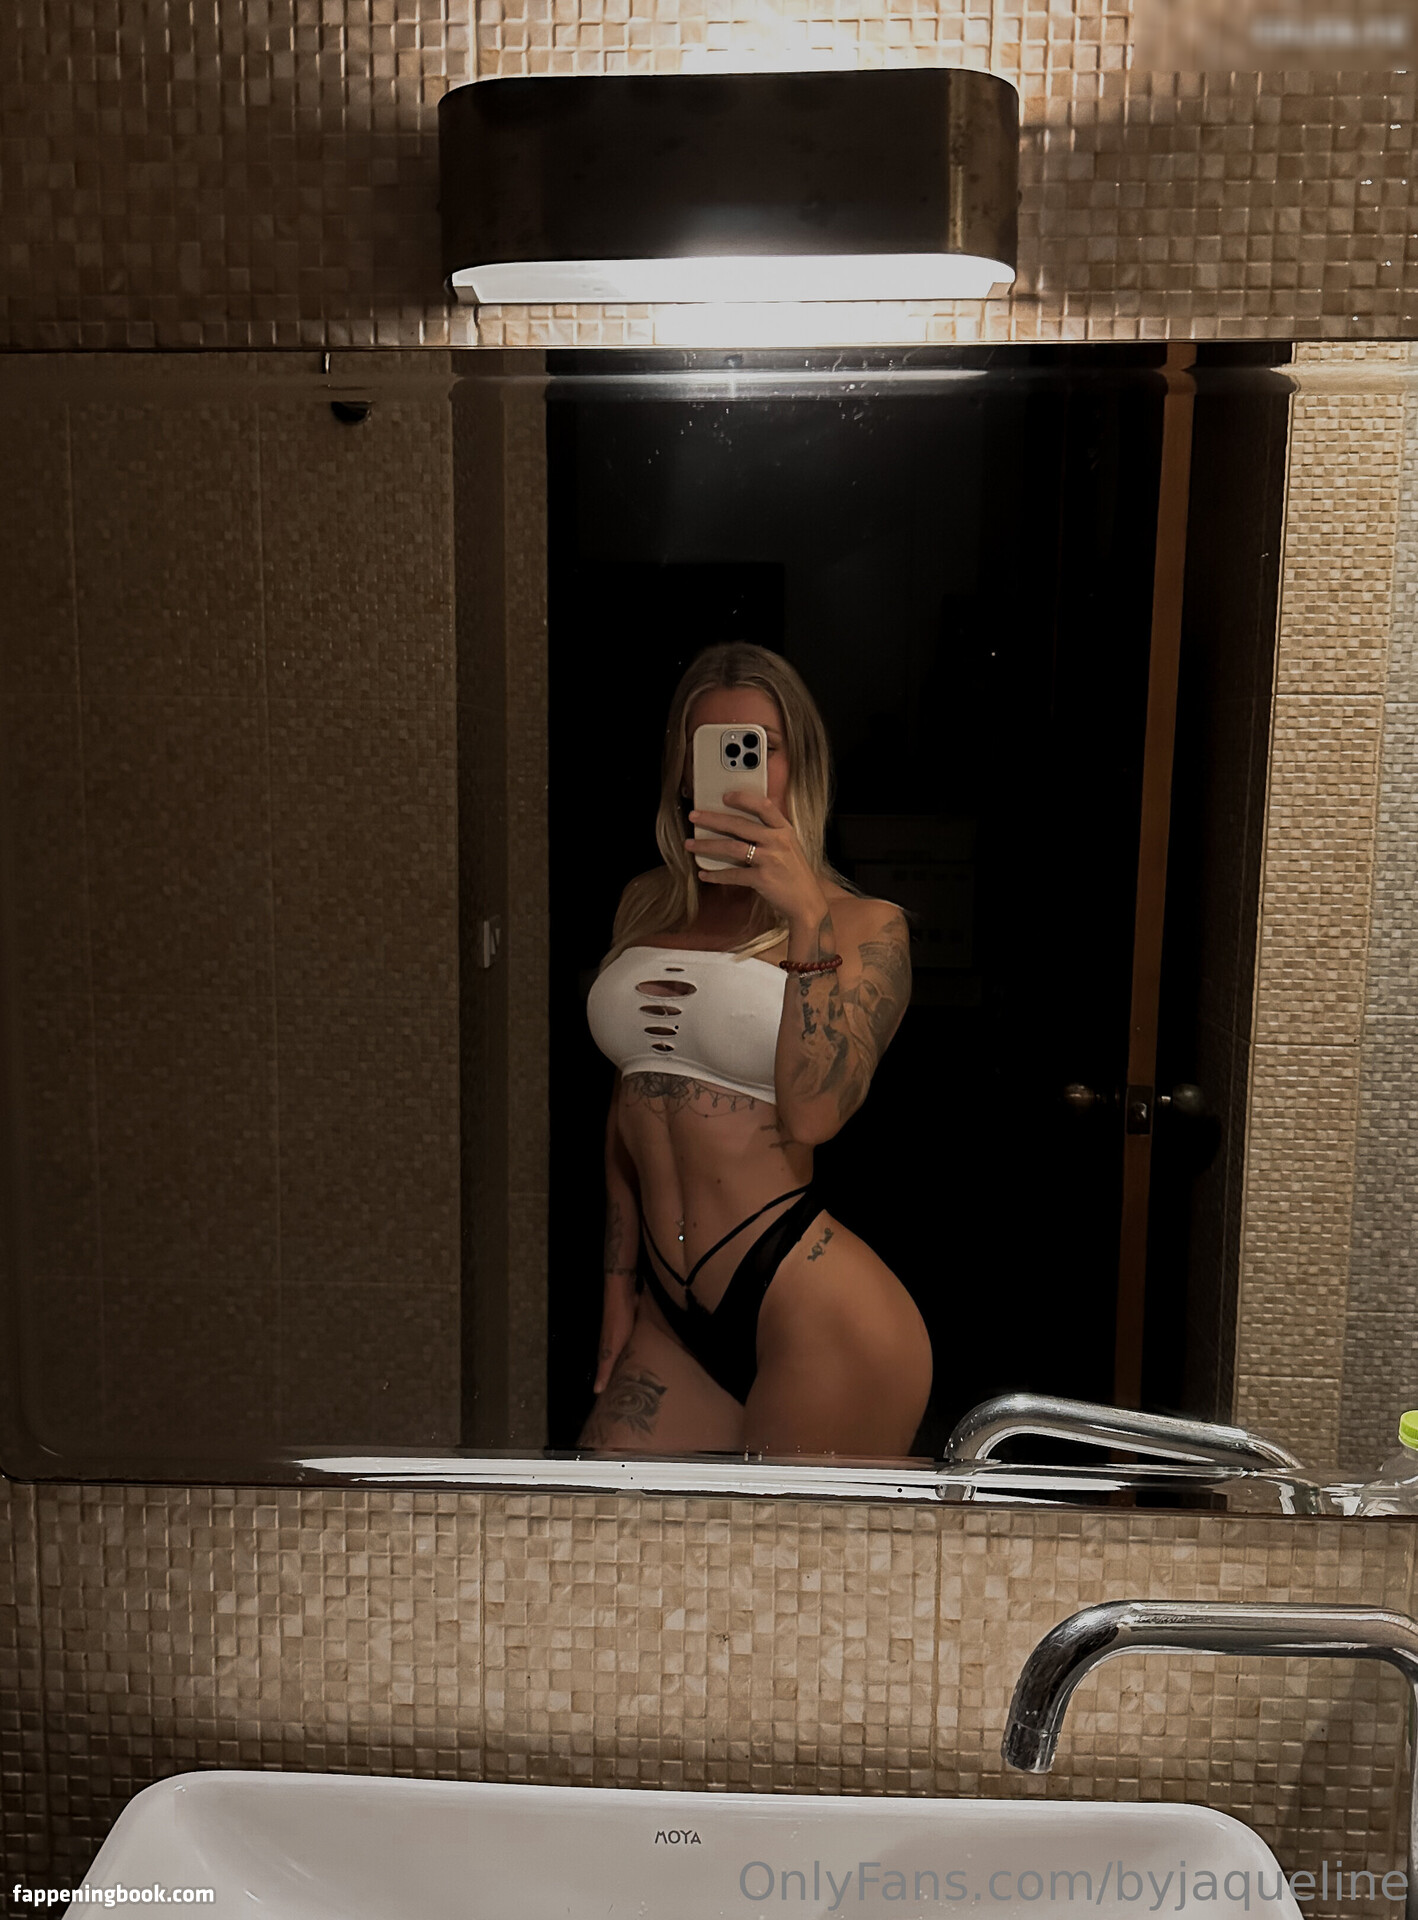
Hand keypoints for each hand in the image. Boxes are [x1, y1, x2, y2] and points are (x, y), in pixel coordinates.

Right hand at [593, 1285, 636, 1394]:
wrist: (624, 1295)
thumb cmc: (617, 1322)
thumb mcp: (611, 1349)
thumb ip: (605, 1368)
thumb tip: (596, 1391)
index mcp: (606, 1353)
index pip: (606, 1375)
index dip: (610, 1388)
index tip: (616, 1403)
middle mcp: (613, 1346)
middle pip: (618, 1366)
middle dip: (624, 1378)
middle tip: (635, 1395)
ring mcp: (623, 1337)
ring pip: (627, 1356)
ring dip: (633, 1365)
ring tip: (644, 1380)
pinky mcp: (633, 1328)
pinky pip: (636, 1345)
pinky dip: (640, 1353)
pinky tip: (649, 1358)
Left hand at [687, 790, 828, 930]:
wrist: (807, 903)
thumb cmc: (794, 874)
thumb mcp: (789, 846)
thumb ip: (771, 833)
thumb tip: (740, 823)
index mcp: (785, 830)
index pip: (763, 806)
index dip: (743, 799)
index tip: (724, 796)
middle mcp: (778, 841)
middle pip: (739, 824)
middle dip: (712, 819)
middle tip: (694, 816)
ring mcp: (770, 860)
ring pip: (731, 847)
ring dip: (707, 845)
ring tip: (690, 844)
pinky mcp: (762, 879)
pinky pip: (733, 874)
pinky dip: (716, 875)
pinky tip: (704, 874)